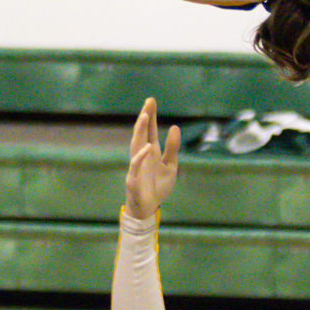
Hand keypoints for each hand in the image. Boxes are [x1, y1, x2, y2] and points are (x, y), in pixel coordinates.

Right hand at [125, 98, 180, 219]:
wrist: (149, 208)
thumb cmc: (158, 186)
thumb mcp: (171, 165)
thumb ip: (172, 148)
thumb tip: (175, 127)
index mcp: (152, 151)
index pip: (150, 130)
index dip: (150, 115)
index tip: (151, 100)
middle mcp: (142, 154)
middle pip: (142, 132)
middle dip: (145, 117)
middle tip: (149, 102)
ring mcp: (137, 165)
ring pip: (136, 144)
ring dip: (140, 130)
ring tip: (144, 116)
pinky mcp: (134, 178)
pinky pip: (136, 165)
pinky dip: (141, 156)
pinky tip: (147, 147)